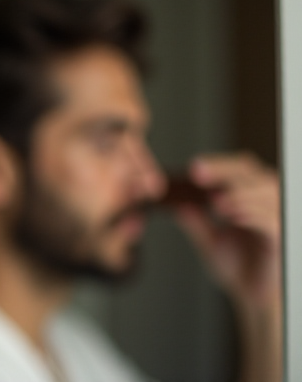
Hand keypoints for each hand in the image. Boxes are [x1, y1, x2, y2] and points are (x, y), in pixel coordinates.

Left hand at [174, 152, 280, 307]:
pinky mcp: (283, 237)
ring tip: (215, 201)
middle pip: (251, 173)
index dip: (218, 165)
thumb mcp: (211, 242)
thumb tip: (178, 205)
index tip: (193, 168)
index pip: (240, 169)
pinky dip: (253, 215)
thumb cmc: (240, 268)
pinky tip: (233, 217)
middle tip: (198, 173)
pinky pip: (272, 221)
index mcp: (252, 197)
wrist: (256, 298)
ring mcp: (279, 217)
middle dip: (223, 171)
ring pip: (266, 191)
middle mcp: (269, 201)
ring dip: (239, 193)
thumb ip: (197, 223)